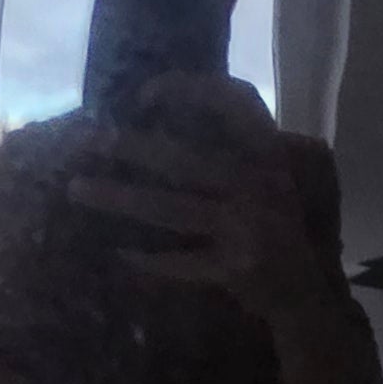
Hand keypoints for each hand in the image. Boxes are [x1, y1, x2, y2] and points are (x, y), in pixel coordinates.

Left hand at [68, 76, 325, 313]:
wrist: (303, 295)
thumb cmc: (271, 227)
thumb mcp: (265, 180)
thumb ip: (228, 152)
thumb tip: (150, 125)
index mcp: (270, 154)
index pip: (237, 101)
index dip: (190, 88)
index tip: (144, 94)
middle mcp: (262, 184)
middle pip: (186, 158)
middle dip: (131, 147)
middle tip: (88, 141)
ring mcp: (250, 227)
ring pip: (172, 208)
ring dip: (120, 198)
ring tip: (78, 190)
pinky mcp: (238, 268)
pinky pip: (180, 261)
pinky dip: (147, 259)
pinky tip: (119, 252)